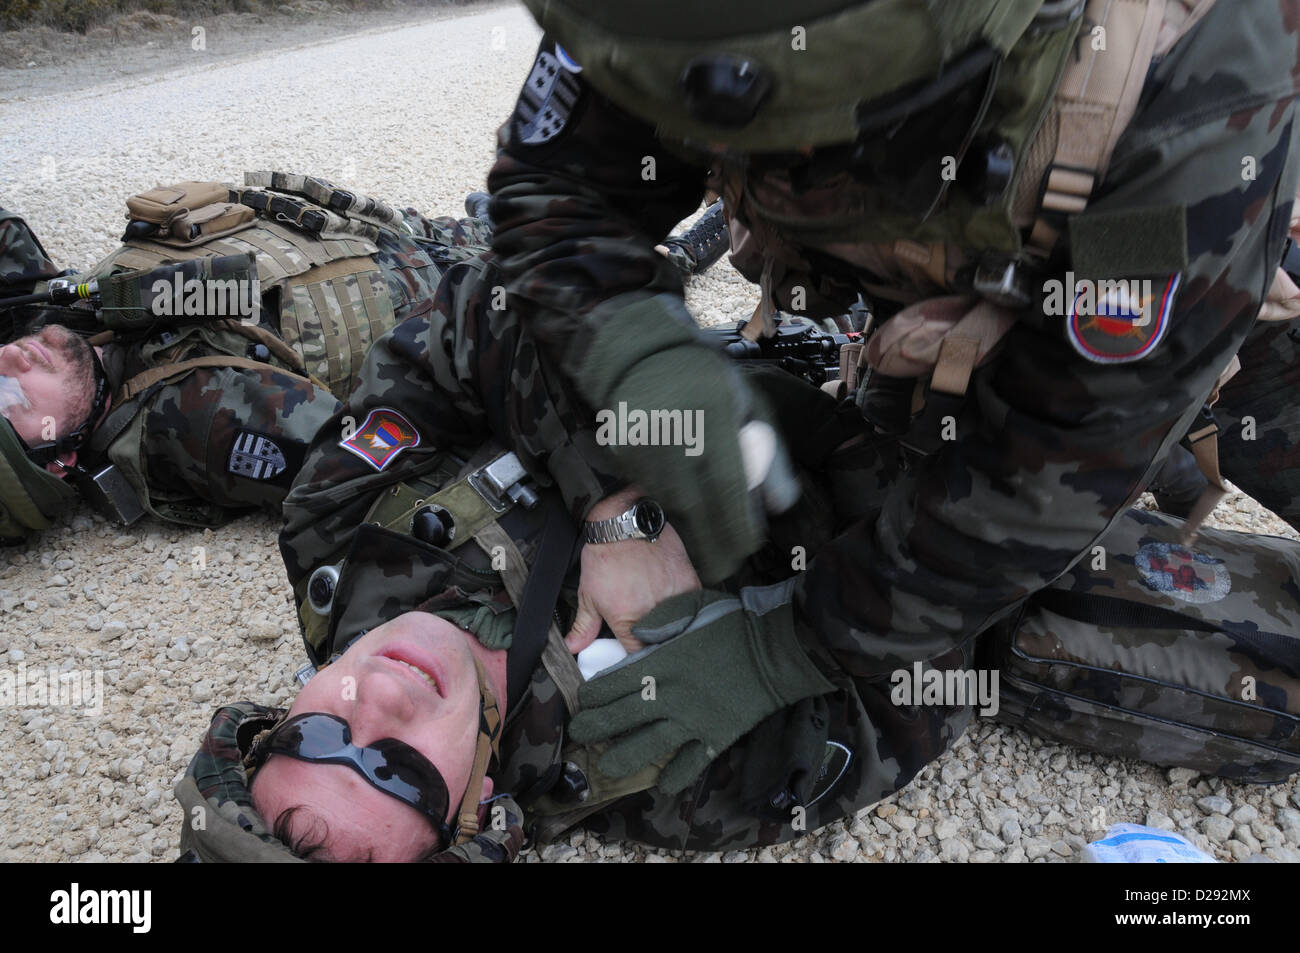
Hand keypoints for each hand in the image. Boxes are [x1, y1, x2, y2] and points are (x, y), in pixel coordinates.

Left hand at [565, 487, 700, 654]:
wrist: (623, 522)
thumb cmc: (605, 556)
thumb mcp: (588, 594)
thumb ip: (584, 626)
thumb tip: (573, 648)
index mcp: (627, 622)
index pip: (639, 655)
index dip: (639, 657)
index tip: (639, 650)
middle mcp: (653, 614)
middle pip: (663, 644)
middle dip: (658, 643)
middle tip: (653, 635)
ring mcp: (675, 598)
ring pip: (682, 626)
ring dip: (676, 627)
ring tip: (667, 620)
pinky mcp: (689, 583)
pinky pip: (695, 606)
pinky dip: (689, 609)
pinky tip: (680, 605)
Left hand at [567, 583, 834, 794]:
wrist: (777, 649)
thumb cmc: (734, 623)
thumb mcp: (691, 606)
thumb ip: (660, 619)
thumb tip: (638, 633)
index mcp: (662, 662)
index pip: (615, 683)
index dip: (594, 696)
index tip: (583, 702)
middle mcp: (670, 695)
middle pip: (622, 718)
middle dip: (595, 728)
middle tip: (579, 734)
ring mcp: (693, 720)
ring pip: (649, 747)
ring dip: (624, 759)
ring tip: (607, 768)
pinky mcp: (716, 736)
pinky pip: (691, 763)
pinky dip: (676, 778)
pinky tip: (662, 786)